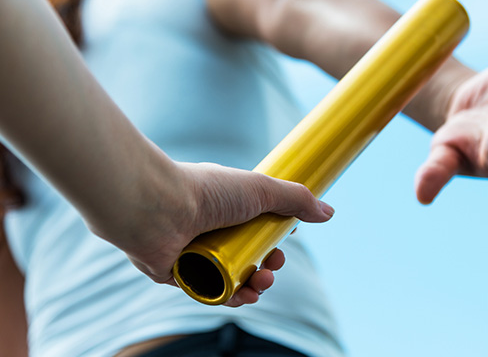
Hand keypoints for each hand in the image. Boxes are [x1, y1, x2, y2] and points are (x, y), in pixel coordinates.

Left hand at [92, 162, 333, 306]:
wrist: (159, 209)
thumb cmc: (209, 192)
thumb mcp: (261, 189)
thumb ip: (297, 199)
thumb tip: (329, 213)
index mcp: (227, 205)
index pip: (257, 226)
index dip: (275, 238)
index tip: (286, 241)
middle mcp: (211, 228)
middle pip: (248, 255)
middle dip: (268, 266)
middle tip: (273, 267)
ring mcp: (195, 251)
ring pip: (231, 277)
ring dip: (253, 285)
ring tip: (260, 285)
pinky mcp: (178, 274)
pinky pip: (208, 291)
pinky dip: (228, 296)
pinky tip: (242, 297)